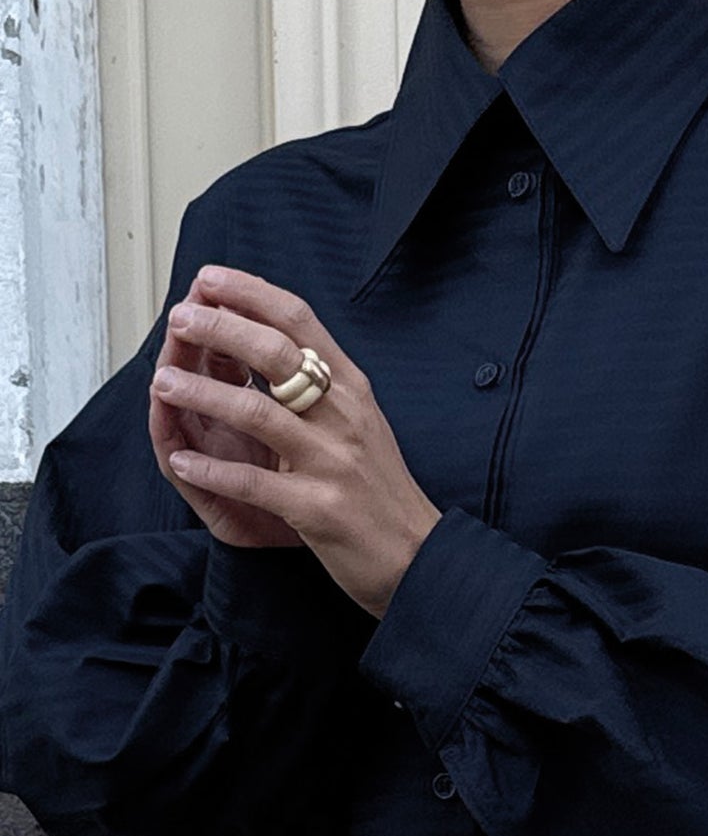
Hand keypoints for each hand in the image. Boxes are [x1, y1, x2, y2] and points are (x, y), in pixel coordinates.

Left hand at [150, 266, 439, 617]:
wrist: (417, 557)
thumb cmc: (380, 490)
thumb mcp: (360, 421)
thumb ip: (322, 383)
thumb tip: (272, 337)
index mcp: (351, 389)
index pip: (297, 321)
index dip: (249, 293)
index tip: (208, 278)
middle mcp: (344, 417)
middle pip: (275, 354)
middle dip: (219, 329)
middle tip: (179, 318)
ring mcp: (331, 462)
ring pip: (257, 412)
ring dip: (202, 393)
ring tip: (163, 383)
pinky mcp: (317, 509)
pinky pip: (254, 483)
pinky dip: (213, 471)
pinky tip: (183, 461)